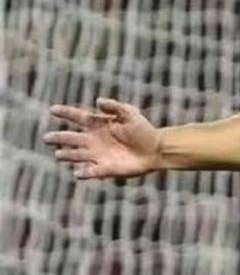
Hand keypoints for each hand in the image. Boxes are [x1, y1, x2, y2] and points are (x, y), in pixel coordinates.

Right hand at [43, 98, 160, 179]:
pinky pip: (92, 171)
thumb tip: (98, 101)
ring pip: (77, 155)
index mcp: (98, 124)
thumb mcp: (130, 114)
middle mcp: (94, 140)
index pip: (77, 117)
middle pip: (71, 138)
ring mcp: (98, 154)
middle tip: (47, 139)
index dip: (65, 113)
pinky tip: (78, 173)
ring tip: (59, 154)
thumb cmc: (144, 130)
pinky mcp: (106, 168)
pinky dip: (84, 172)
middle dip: (58, 138)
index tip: (53, 110)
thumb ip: (115, 107)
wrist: (157, 149)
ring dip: (67, 155)